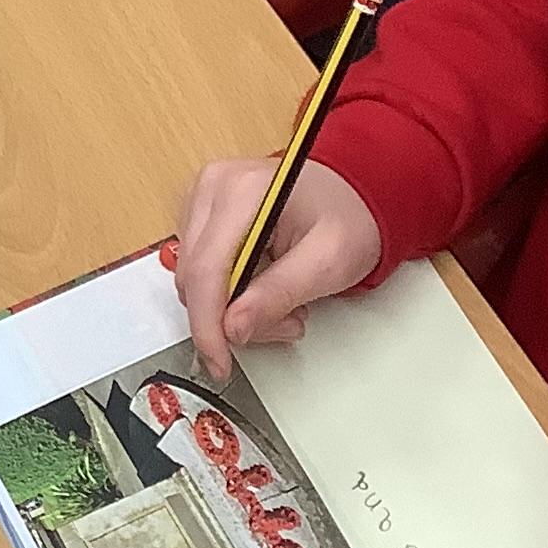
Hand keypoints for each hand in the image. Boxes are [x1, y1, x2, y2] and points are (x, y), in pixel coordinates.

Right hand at [174, 157, 381, 382]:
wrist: (354, 196)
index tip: (219, 361)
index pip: (206, 270)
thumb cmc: (349, 219)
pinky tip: (264, 290)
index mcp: (245, 191)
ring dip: (232, 308)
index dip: (208, 325)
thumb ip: (279, 294)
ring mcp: (205, 198)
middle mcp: (215, 187)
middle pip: (196, 277)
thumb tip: (233, 327)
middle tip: (285, 324)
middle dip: (232, 318)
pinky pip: (199, 270)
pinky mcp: (203, 214)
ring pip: (193, 279)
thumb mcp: (328, 262)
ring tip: (283, 305)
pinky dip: (228, 294)